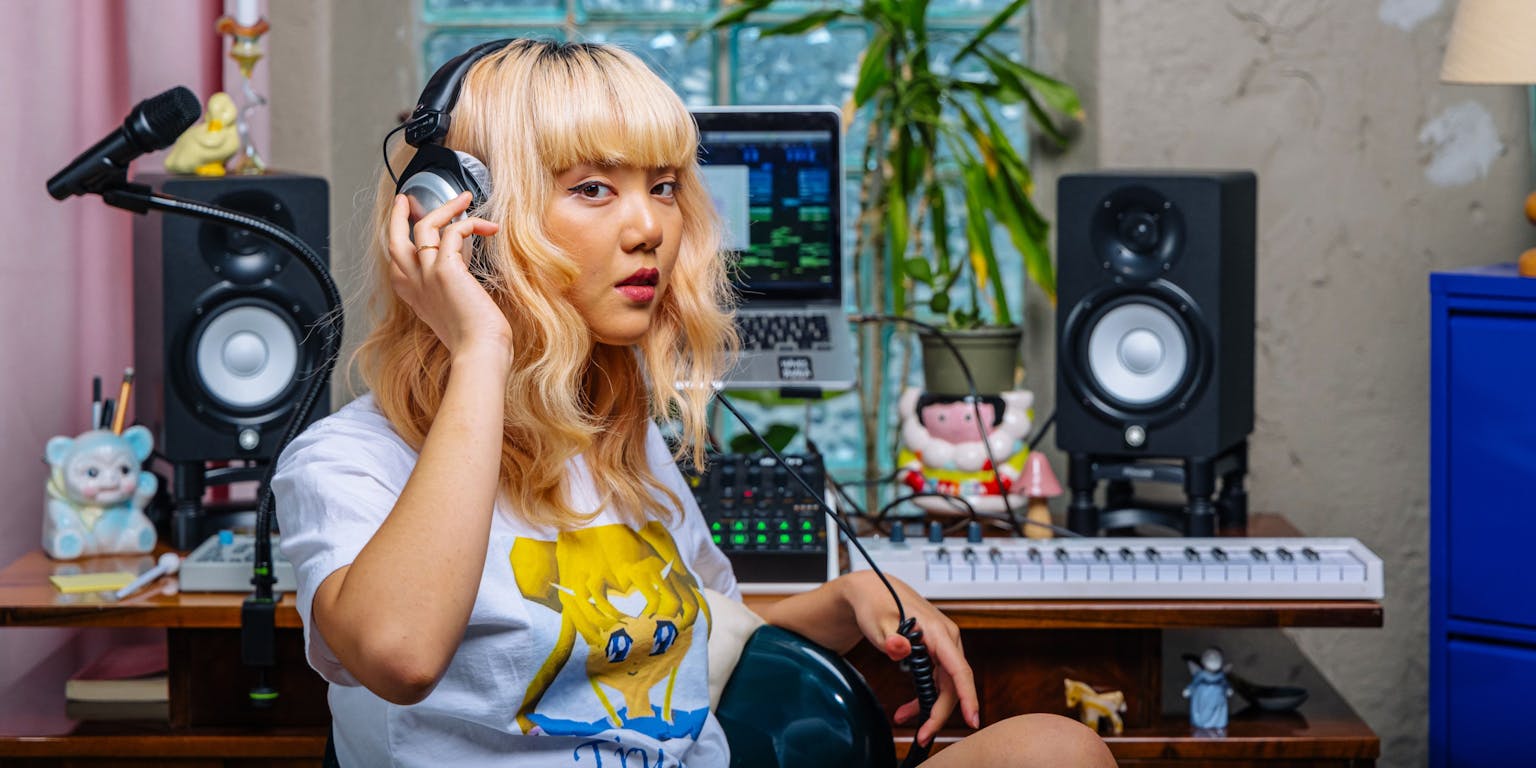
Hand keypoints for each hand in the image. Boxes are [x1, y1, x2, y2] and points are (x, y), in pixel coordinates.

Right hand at [386, 192, 508, 363]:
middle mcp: (414, 284)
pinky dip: (471, 224)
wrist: (478, 353)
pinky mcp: (445, 270)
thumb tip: (462, 278)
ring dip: (446, 207)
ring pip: (424, 227)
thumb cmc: (474, 340)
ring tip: (465, 198)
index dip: (400, 239)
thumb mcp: (453, 314)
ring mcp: (426, 275)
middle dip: (399, 215)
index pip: (397, 262)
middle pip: (395, 239)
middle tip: (407, 198)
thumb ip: (449, 294)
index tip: (409, 224)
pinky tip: (489, 227)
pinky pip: (454, 231)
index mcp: (414, 296)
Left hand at [838, 570, 978, 744]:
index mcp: (937, 632)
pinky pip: (937, 680)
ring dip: (930, 707)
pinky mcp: (936, 651)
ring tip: (905, 720)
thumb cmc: (876, 603)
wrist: (872, 590)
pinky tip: (907, 708)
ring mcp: (943, 645)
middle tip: (923, 736)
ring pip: (946, 685)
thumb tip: (900, 648)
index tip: (972, 719)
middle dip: (940, 713)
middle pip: (953, 684)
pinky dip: (924, 696)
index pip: (959, 669)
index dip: (967, 696)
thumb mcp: (877, 623)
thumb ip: (890, 639)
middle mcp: (947, 639)